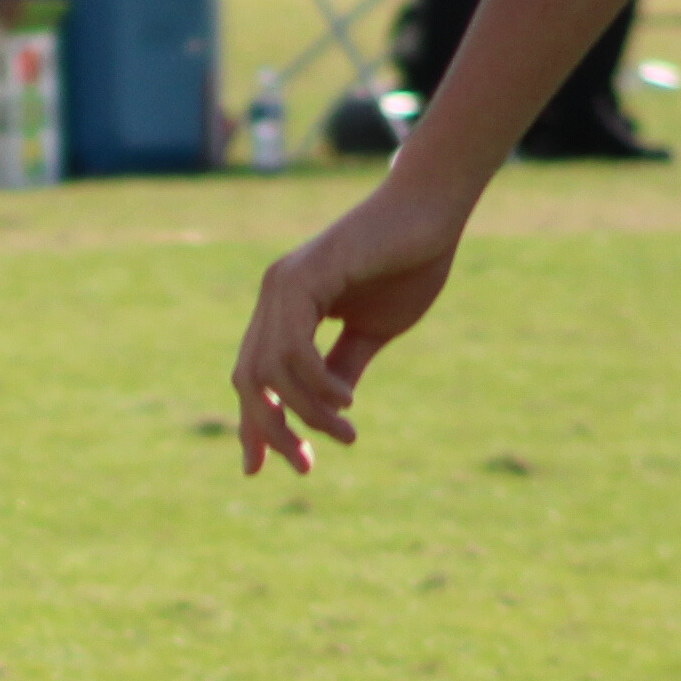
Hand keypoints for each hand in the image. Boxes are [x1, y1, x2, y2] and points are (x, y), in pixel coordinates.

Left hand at [232, 182, 469, 474]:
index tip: (260, 469)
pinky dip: (315, 382)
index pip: (254, 376)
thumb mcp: (372, 330)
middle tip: (304, 465)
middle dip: (270, 429)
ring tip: (344, 430)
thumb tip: (326, 409)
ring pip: (270, 370)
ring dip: (306, 412)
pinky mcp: (302, 277)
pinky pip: (293, 347)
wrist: (432, 210)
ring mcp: (282, 285)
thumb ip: (343, 367)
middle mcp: (273, 297)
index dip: (254, 424)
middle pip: (248, 380)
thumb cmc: (409, 262)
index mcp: (284, 310)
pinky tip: (344, 399)